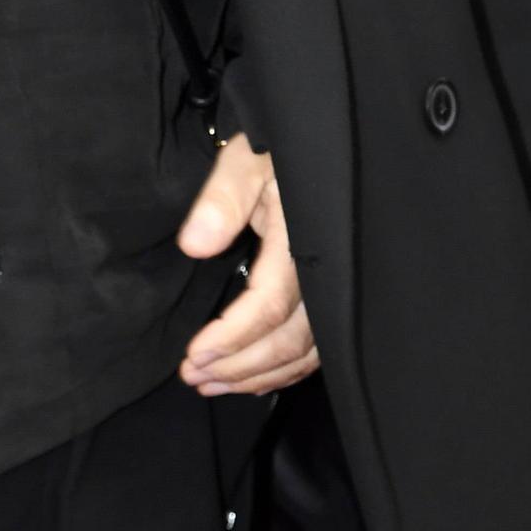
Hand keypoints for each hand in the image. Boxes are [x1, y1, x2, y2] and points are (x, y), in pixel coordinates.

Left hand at [175, 132, 318, 396]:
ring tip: (212, 385)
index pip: (270, 305)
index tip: (193, 355)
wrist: (319, 144)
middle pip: (289, 340)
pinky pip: (319, 347)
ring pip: (305, 352)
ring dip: (258, 375)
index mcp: (304, 240)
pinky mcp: (337, 295)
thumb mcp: (246, 161)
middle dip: (239, 367)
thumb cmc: (277, 150)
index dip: (232, 337)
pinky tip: (254, 377)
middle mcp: (328, 272)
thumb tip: (195, 244)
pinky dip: (285, 369)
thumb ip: (222, 200)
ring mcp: (338, 288)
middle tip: (194, 378)